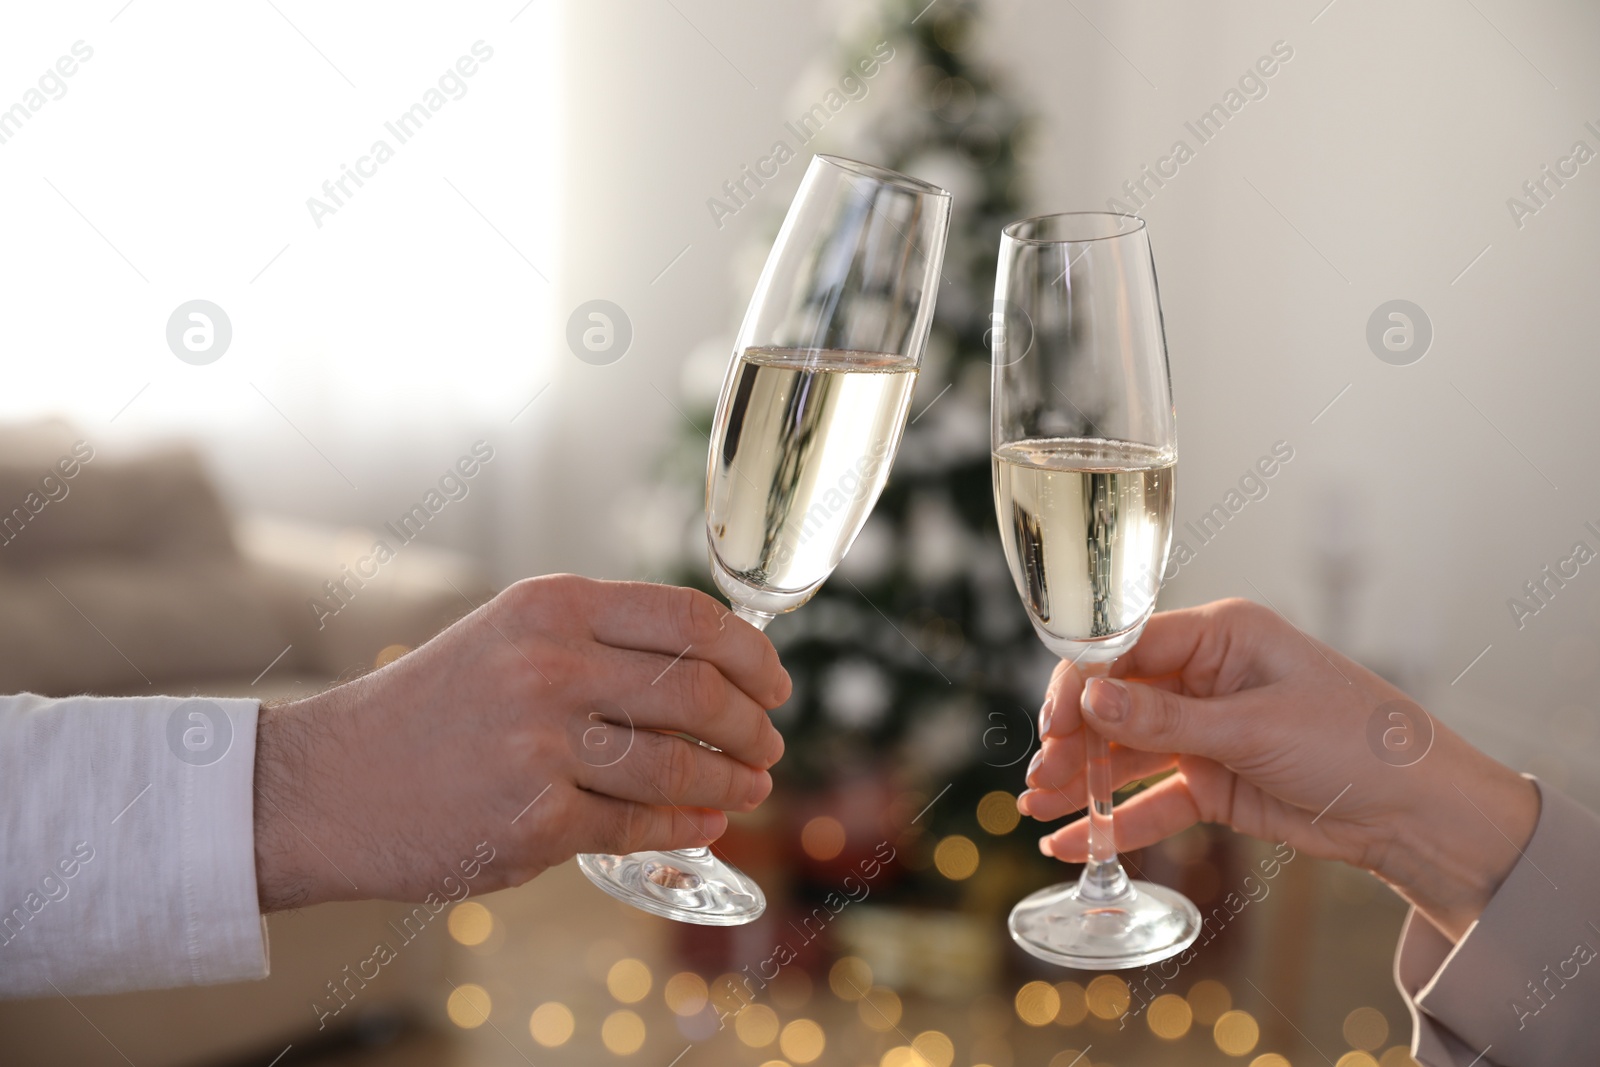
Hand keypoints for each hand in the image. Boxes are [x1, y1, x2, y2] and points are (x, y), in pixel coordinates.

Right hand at [253, 575, 790, 909]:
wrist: (330, 784)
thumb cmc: (435, 709)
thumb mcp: (511, 636)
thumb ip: (604, 642)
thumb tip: (717, 672)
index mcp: (552, 606)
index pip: (690, 618)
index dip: (752, 654)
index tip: (776, 682)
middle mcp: (550, 665)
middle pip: (699, 693)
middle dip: (753, 726)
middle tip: (769, 745)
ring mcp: (541, 745)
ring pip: (679, 766)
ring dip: (732, 783)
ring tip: (749, 788)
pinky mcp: (534, 820)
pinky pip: (641, 825)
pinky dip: (686, 827)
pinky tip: (703, 824)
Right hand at [1018, 598, 1537, 941]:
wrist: (1419, 814)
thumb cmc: (1359, 742)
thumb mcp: (1255, 727)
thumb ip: (1167, 719)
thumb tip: (1090, 700)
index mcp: (1221, 637)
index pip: (1127, 648)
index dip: (1083, 683)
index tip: (1053, 723)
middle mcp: (1207, 678)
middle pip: (1118, 703)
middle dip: (1074, 739)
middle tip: (1040, 776)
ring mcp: (1207, 732)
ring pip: (1127, 753)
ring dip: (1083, 781)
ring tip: (1037, 808)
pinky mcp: (1214, 782)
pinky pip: (1153, 799)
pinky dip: (1116, 821)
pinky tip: (1073, 842)